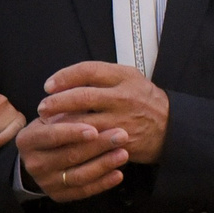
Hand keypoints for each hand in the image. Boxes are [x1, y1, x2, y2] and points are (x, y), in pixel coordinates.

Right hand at [14, 114, 128, 202]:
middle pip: (69, 155)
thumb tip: (90, 97)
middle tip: (121, 135)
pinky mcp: (58, 196)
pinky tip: (118, 174)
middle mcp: (33, 163)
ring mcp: (45, 182)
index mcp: (27, 140)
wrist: (40, 156)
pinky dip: (103, 183)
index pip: (51, 136)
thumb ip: (67, 109)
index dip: (73, 132)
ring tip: (124, 153)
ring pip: (78, 175)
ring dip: (103, 164)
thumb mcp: (53, 116)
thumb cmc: (52, 128)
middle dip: (97, 145)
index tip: (95, 128)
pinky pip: (83, 191)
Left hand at [36, 61, 169, 163]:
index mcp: (124, 76)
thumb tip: (67, 79)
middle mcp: (123, 96)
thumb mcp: (130, 78)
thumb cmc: (145, 100)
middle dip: (57, 102)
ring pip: (84, 122)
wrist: (171, 127)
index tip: (49, 85)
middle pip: (82, 96)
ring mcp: (123, 120)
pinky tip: (64, 141)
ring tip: (48, 125)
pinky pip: (93, 142)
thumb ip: (103, 76)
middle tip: (42, 107)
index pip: (87, 70)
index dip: (64, 77)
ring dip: (62, 124)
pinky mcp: (122, 140)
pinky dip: (76, 141)